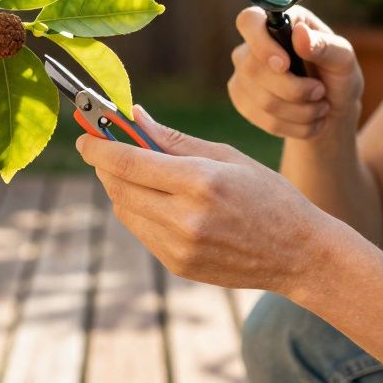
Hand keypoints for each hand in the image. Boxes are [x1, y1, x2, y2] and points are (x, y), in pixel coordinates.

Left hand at [76, 105, 333, 293]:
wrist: (299, 253)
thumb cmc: (267, 194)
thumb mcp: (225, 156)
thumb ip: (174, 139)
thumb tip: (133, 116)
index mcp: (200, 181)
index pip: (128, 161)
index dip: (98, 146)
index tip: (84, 134)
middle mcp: (185, 217)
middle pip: (118, 186)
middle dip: (105, 164)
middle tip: (104, 146)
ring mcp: (180, 246)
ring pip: (125, 210)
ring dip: (120, 187)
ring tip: (136, 171)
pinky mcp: (178, 266)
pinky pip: (141, 231)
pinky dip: (139, 211)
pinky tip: (158, 199)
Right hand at [228, 6, 363, 139]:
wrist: (332, 109)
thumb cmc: (338, 75)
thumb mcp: (344, 59)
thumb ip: (325, 45)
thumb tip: (299, 35)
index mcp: (279, 22)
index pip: (249, 21)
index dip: (260, 44)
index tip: (284, 64)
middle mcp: (252, 44)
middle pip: (254, 69)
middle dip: (294, 90)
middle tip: (320, 92)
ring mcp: (243, 73)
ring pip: (261, 100)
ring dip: (300, 111)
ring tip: (320, 108)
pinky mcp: (242, 100)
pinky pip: (262, 120)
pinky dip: (293, 126)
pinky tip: (309, 121)